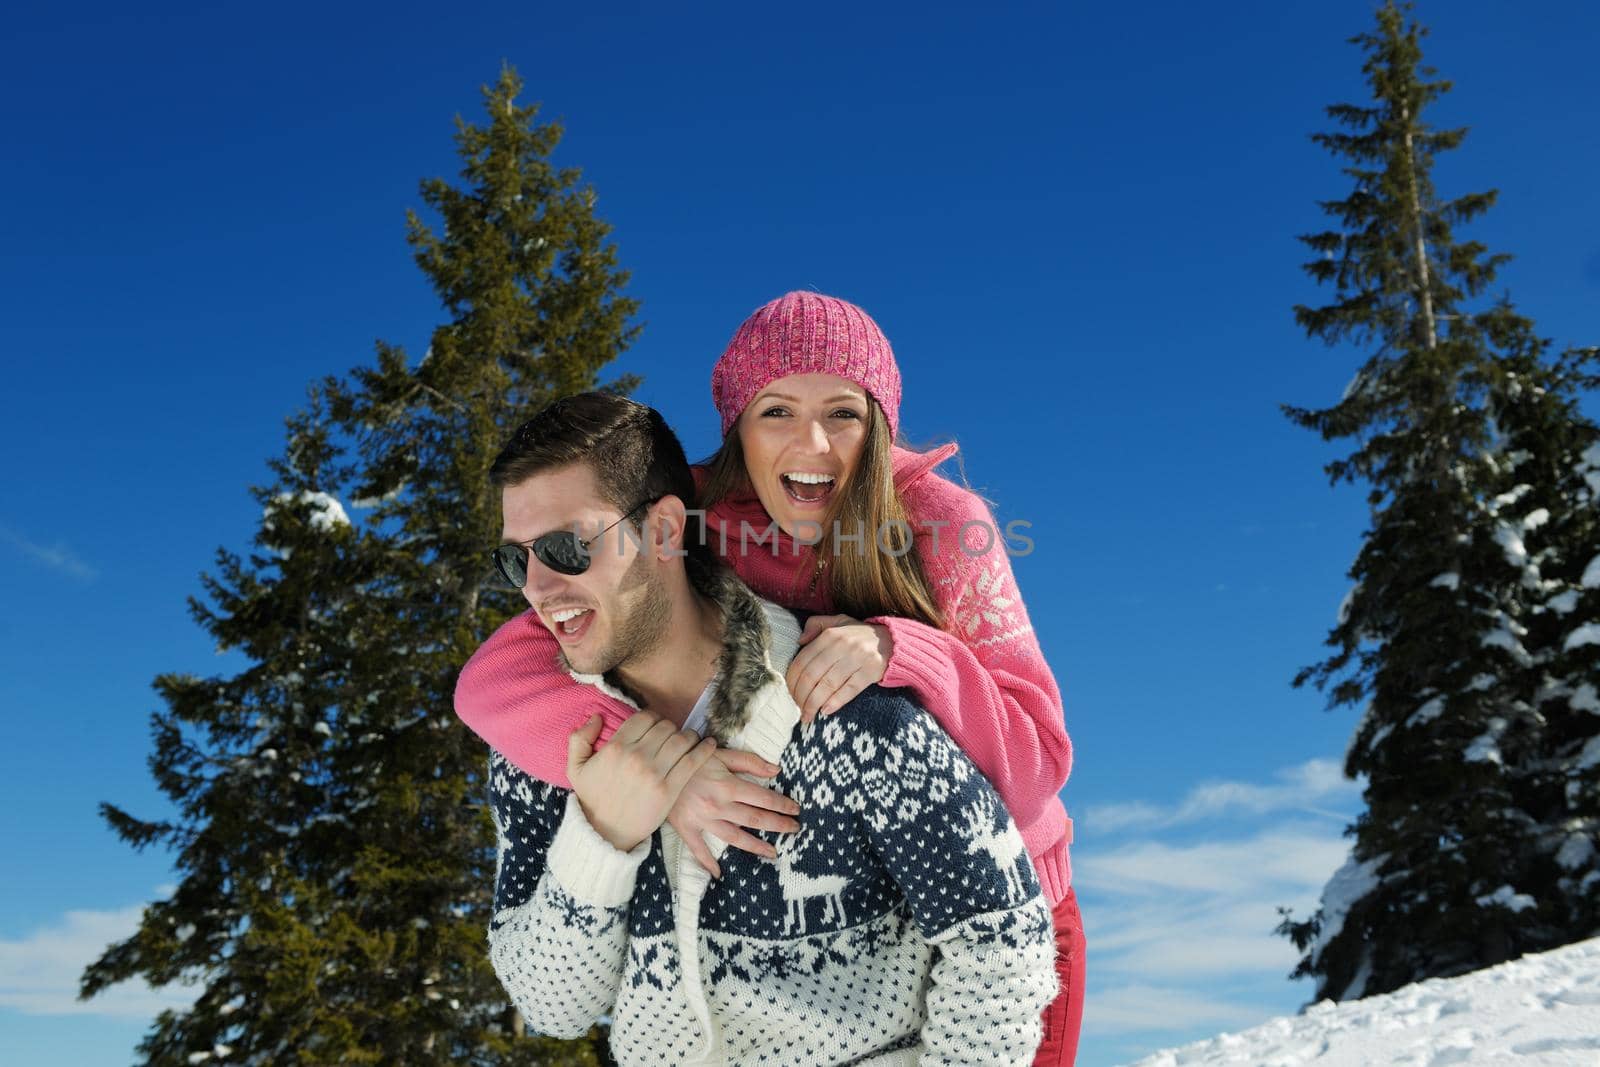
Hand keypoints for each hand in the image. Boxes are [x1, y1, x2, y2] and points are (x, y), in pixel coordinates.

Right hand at [566, 711, 719, 851]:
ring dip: (689, 736)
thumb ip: (579, 739)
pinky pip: (693, 760)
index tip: (657, 726)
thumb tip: (597, 717)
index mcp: (615, 747)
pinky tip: (709, 744)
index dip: (654, 718)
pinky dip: (704, 749)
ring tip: (690, 740)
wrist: (606, 833)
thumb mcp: (576, 768)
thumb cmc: (593, 799)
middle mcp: (636, 756)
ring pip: (681, 739)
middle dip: (671, 728)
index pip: (645, 717)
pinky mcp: (669, 789)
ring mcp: (654, 773)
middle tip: (673, 735)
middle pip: (666, 726)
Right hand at [667, 748, 801, 877]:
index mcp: (728, 785)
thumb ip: (749, 761)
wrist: (657, 766)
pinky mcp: (686, 828)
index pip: (763, 798)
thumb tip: (776, 769)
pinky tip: (718, 874)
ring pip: (734, 837)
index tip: (795, 810)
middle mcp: (718, 805)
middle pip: (755, 819)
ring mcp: (703, 820)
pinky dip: (708, 863)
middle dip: (778, 825)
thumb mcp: (720, 753)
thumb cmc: (691, 757)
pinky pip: (698, 849)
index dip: (782, 805)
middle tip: (795, 830)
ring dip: (756, 847)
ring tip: (772, 853)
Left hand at [786, 614, 892, 723]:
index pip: (802, 661)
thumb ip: (816, 625)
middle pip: (812, 675)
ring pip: (828, 685)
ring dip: (813, 704)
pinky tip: (825, 711)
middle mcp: (842, 645)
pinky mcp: (870, 671)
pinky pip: (849, 690)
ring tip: (807, 716)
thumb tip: (799, 641)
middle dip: (800, 696)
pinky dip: (835, 702)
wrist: (894, 641)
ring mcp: (857, 658)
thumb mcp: (839, 621)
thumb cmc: (860, 634)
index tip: (789, 693)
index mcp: (830, 634)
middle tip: (797, 709)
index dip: (792, 680)